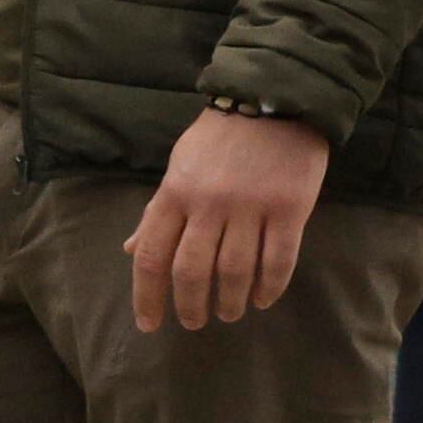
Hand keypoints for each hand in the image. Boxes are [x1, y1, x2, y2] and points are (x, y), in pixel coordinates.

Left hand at [129, 106, 332, 332]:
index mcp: (175, 193)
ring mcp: (252, 206)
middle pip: (193, 272)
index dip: (148, 297)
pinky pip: (279, 258)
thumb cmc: (221, 136)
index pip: (152, 257)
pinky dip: (271, 285)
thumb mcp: (179, 167)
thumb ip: (158, 210)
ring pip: (235, 271)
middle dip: (191, 306)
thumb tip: (132, 251)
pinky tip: (265, 299)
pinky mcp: (290, 207)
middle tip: (197, 322)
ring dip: (231, 300)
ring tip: (231, 312)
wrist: (278, 99)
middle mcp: (209, 204)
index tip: (151, 324)